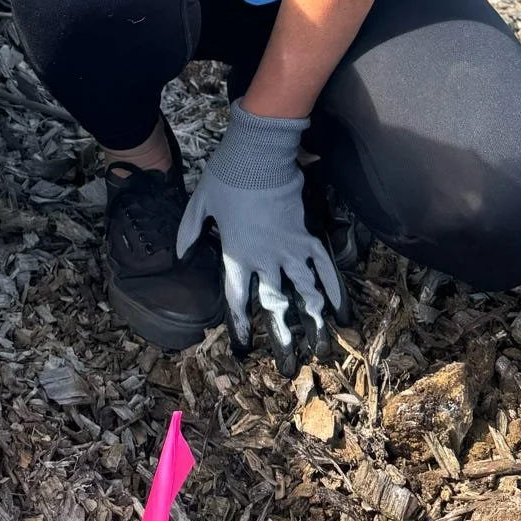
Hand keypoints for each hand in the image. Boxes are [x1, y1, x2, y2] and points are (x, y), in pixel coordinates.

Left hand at [175, 101, 344, 376]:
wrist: (259, 154)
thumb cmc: (227, 177)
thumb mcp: (200, 204)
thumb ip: (189, 232)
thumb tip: (179, 256)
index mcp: (237, 255)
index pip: (236, 300)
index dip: (240, 327)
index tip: (244, 350)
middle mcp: (265, 259)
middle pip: (274, 305)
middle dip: (283, 337)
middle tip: (290, 366)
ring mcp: (289, 248)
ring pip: (303, 291)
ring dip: (313, 319)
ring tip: (321, 346)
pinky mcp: (306, 235)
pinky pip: (322, 265)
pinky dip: (333, 286)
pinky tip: (341, 308)